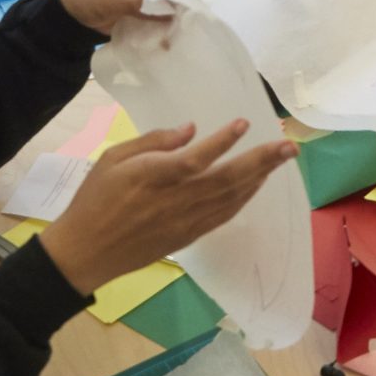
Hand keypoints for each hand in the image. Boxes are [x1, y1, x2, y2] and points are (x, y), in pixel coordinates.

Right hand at [37, 120, 297, 296]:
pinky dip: (243, 199)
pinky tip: (256, 186)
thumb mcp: (113, 158)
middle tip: (289, 146)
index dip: (223, 142)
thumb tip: (190, 130)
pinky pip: (224, 216)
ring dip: (259, 179)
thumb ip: (153, 142)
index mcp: (153, 177)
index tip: (245, 123)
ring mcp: (185, 222)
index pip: (196, 159)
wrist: (85, 252)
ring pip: (231, 199)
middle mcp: (176, 201)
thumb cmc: (94, 198)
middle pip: (227, 181)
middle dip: (262, 162)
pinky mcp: (188, 236)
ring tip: (280, 160)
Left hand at [61, 0, 201, 36]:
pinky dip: (171, 24)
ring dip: (180, 16)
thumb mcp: (108, 1)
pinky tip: (167, 37)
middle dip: (186, 4)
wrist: (74, 14)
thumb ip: (133, 2)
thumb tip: (163, 7)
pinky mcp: (152, 4)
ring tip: (176, 35)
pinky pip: (169, 11)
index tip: (189, 11)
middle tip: (185, 27)